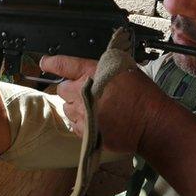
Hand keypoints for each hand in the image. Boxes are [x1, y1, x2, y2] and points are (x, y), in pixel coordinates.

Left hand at [40, 55, 163, 153]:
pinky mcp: (86, 132)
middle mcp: (83, 92)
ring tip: (93, 108)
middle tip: (87, 93)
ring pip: (67, 109)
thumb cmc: (141, 94)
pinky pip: (74, 126)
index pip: (63, 65)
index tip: (45, 63)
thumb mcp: (123, 69)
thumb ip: (101, 68)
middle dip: (71, 90)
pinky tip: (96, 120)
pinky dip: (81, 123)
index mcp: (92, 73)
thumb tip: (89, 70)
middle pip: (62, 89)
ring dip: (75, 107)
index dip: (51, 63)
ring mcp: (83, 114)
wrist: (151, 122)